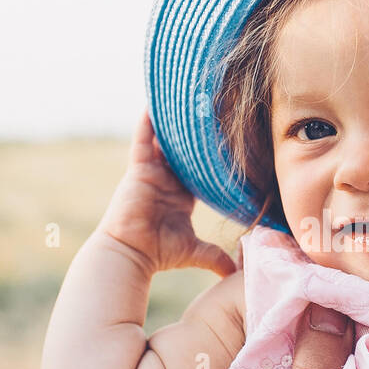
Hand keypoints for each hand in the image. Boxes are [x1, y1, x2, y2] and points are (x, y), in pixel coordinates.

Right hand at [97, 109, 235, 276]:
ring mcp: (151, 172)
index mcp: (180, 196)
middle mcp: (166, 180)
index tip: (225, 139)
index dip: (209, 155)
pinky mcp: (139, 168)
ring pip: (165, 140)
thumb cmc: (159, 253)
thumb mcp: (194, 251)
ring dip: (173, 120)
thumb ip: (215, 257)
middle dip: (193, 131)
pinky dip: (147, 120)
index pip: (198, 169)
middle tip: (210, 106)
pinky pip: (143, 138)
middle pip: (183, 150)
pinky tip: (154, 100)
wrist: (132, 253)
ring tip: (185, 94)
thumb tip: (236, 274)